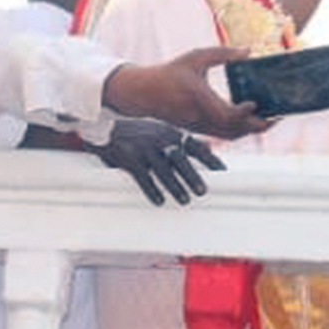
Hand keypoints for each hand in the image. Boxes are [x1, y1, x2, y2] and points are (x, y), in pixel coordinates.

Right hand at [88, 120, 223, 205]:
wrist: (105, 127)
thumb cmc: (139, 132)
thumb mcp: (163, 130)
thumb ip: (184, 140)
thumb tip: (209, 148)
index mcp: (171, 133)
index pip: (196, 146)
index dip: (210, 159)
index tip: (223, 172)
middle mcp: (160, 139)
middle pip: (180, 159)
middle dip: (192, 176)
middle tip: (202, 191)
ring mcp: (144, 147)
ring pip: (163, 169)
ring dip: (175, 186)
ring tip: (184, 200)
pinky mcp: (128, 157)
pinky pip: (142, 176)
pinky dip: (151, 190)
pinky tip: (159, 201)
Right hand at [102, 47, 272, 139]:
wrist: (144, 93)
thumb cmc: (169, 73)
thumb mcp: (195, 58)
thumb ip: (222, 53)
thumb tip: (249, 50)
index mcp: (199, 98)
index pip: (226, 113)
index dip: (243, 112)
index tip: (255, 103)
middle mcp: (200, 117)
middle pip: (235, 130)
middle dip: (257, 126)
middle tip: (277, 118)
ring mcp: (199, 126)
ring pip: (231, 136)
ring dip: (250, 131)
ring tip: (268, 121)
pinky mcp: (198, 130)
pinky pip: (224, 136)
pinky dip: (240, 132)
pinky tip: (250, 122)